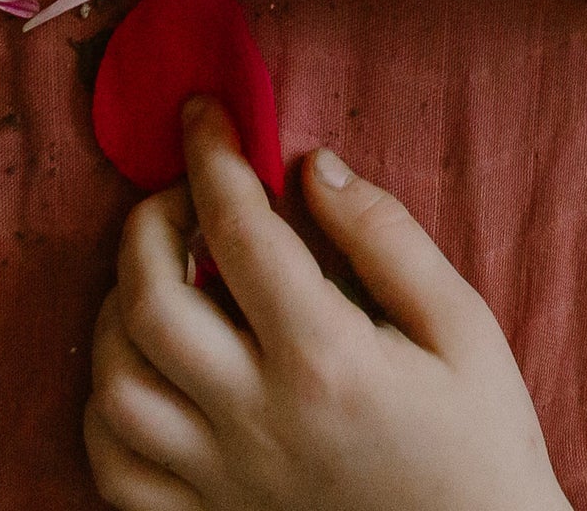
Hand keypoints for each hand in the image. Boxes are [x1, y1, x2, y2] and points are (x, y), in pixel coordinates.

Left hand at [84, 99, 571, 510]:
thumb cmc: (479, 441)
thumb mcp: (461, 324)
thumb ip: (385, 237)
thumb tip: (312, 165)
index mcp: (326, 359)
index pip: (238, 229)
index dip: (212, 155)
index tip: (203, 113)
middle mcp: (258, 420)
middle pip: (152, 302)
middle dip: (149, 222)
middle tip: (181, 194)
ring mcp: (222, 481)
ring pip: (117, 387)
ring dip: (118, 312)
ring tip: (159, 276)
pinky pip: (115, 469)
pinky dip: (107, 409)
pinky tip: (146, 367)